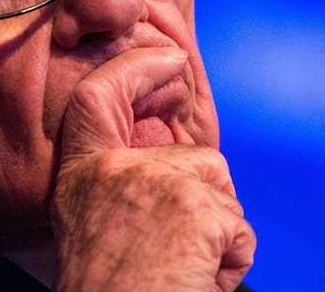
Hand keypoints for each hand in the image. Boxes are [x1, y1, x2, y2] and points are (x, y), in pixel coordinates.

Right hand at [51, 48, 254, 291]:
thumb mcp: (98, 229)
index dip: (134, 69)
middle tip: (174, 257)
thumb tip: (179, 169)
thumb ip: (125, 188)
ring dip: (217, 235)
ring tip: (180, 273)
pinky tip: (196, 283)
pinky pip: (240, 231)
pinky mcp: (196, 207)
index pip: (96, 101)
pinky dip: (231, 263)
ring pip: (222, 192)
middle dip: (208, 203)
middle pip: (195, 159)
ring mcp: (156, 184)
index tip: (168, 57)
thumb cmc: (114, 291)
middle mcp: (114, 172)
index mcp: (83, 179)